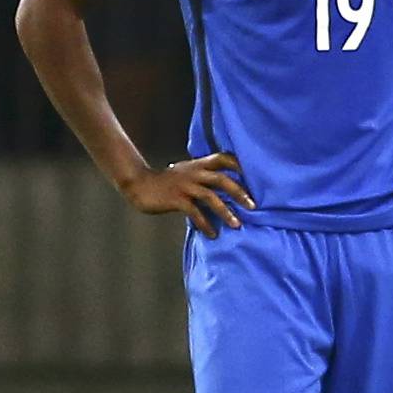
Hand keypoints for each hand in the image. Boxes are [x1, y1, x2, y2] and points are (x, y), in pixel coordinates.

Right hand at [121, 152, 254, 237]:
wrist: (139, 185)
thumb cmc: (163, 182)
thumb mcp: (184, 172)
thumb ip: (201, 175)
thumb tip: (221, 186)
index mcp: (197, 165)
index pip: (223, 158)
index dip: (239, 164)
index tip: (254, 176)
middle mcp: (193, 173)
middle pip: (222, 179)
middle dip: (239, 192)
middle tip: (253, 205)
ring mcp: (185, 186)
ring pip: (211, 197)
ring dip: (226, 211)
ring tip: (237, 225)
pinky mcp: (176, 199)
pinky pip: (195, 212)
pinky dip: (205, 224)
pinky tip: (212, 234)